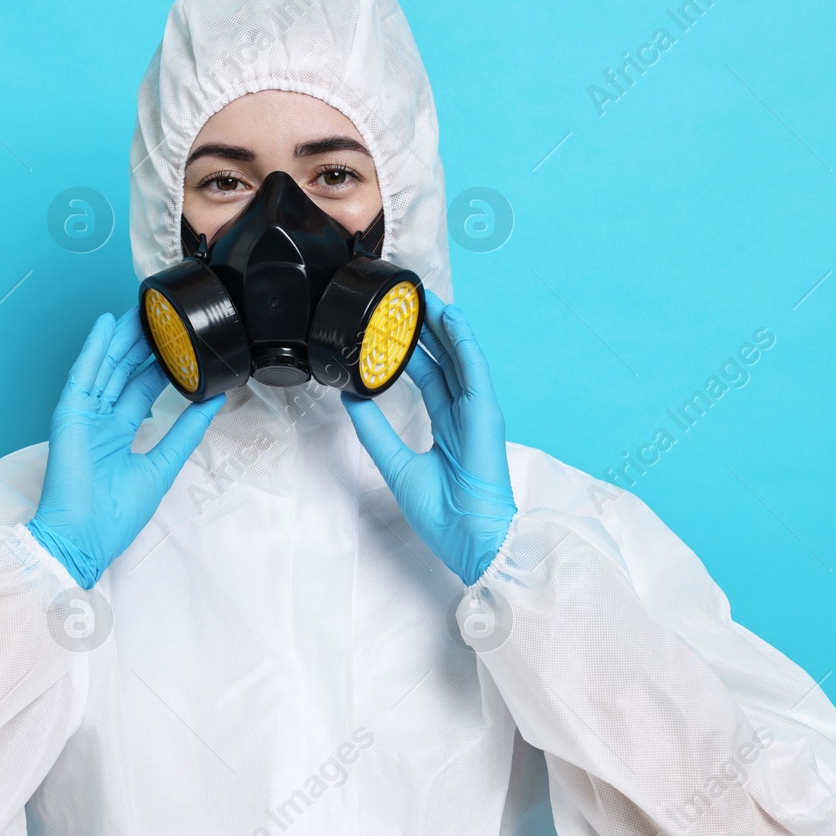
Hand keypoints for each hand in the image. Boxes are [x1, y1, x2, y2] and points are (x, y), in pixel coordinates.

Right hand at [28, 310, 224, 588]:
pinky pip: (83, 375)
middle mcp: (102, 421)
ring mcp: (85, 415)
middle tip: (160, 317)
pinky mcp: (69, 414)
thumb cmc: (116, 515)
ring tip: (140, 311)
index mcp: (121, 434)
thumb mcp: (163, 465)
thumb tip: (213, 402)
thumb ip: (186, 431)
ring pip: (106, 367)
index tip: (177, 344)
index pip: (143, 389)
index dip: (159, 364)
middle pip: (124, 372)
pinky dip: (93, 349)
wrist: (85, 537)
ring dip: (122, 338)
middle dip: (142, 344)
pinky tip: (105, 326)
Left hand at [342, 291, 515, 585]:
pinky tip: (451, 319)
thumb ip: (374, 429)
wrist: (470, 538)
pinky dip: (463, 341)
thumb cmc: (443, 514)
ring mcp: (476, 412)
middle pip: (442, 360)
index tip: (393, 330)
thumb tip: (351, 398)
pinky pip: (473, 369)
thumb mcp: (395, 463)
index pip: (428, 378)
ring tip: (426, 297)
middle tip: (408, 301)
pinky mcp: (485, 413)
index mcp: (445, 427)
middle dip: (426, 329)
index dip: (411, 352)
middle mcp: (462, 414)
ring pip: (458, 357)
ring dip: (444, 325)